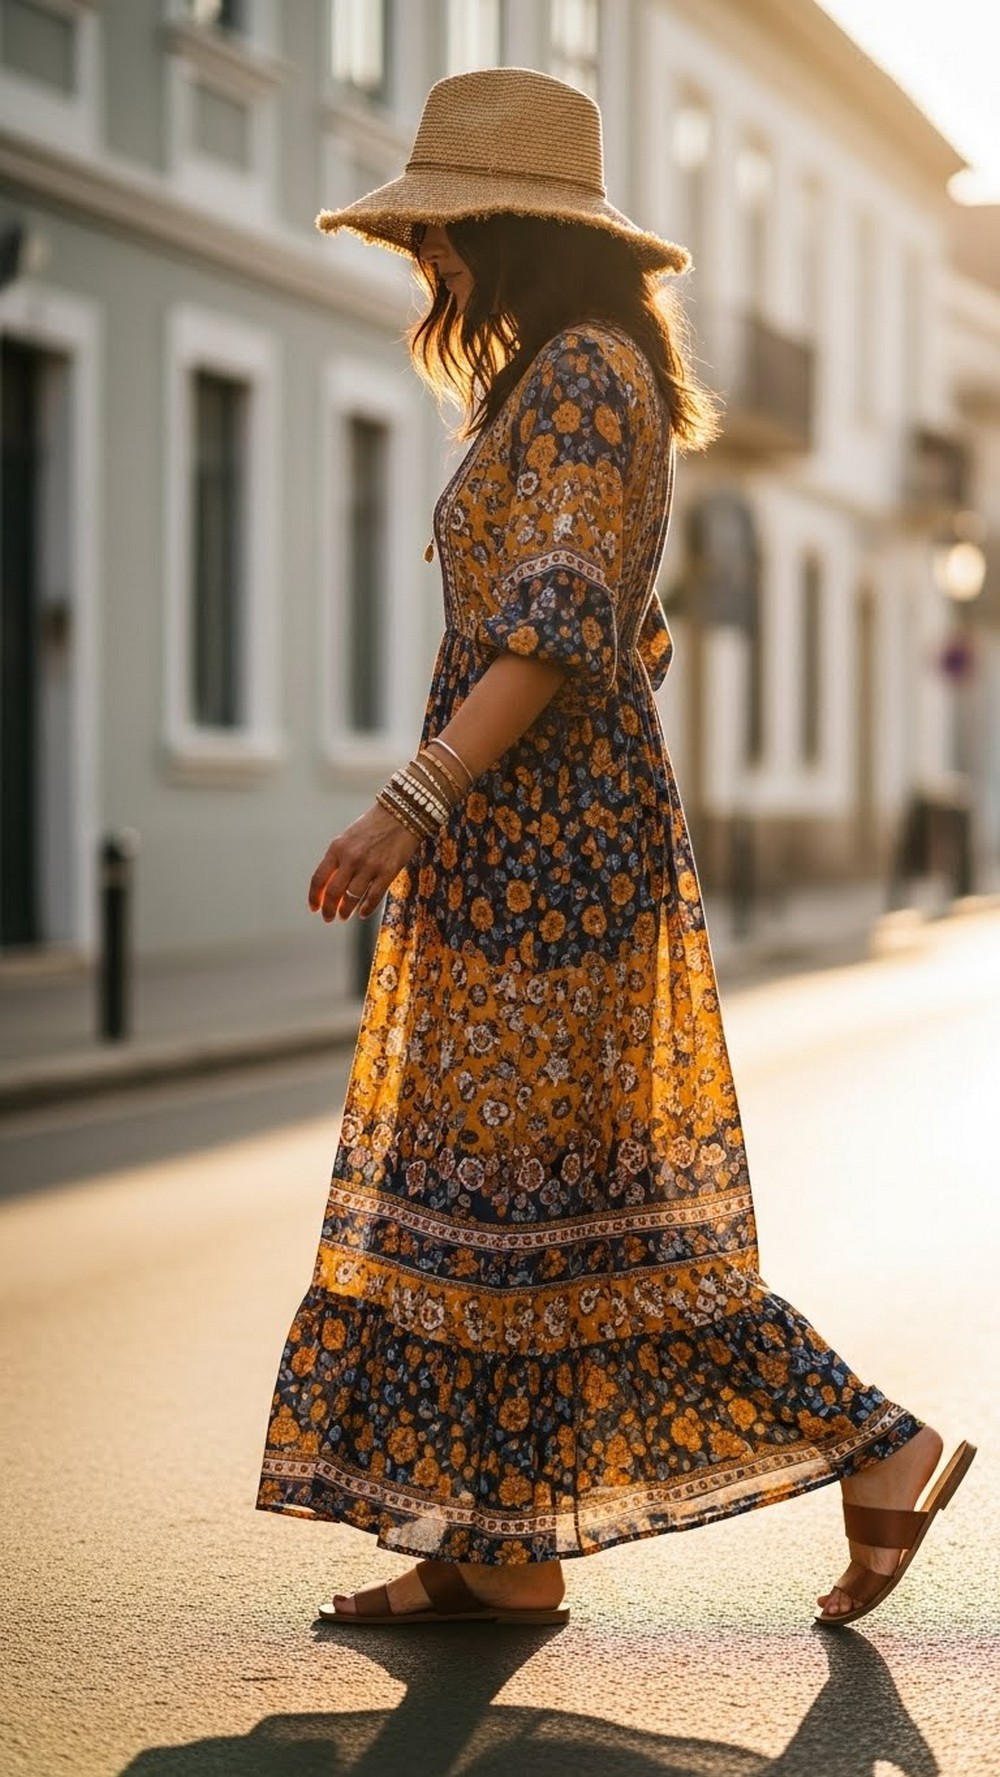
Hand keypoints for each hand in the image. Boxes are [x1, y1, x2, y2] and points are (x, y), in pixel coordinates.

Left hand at [309, 802, 421, 921]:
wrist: (402, 813)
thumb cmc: (373, 826)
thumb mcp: (348, 838)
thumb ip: (338, 860)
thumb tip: (328, 886)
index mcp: (337, 848)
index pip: (319, 878)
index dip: (314, 897)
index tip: (314, 908)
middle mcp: (351, 858)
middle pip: (333, 892)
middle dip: (328, 909)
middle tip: (328, 917)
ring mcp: (370, 865)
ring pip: (352, 897)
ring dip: (346, 911)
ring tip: (344, 916)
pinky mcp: (388, 871)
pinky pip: (373, 897)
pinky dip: (366, 909)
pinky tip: (362, 913)